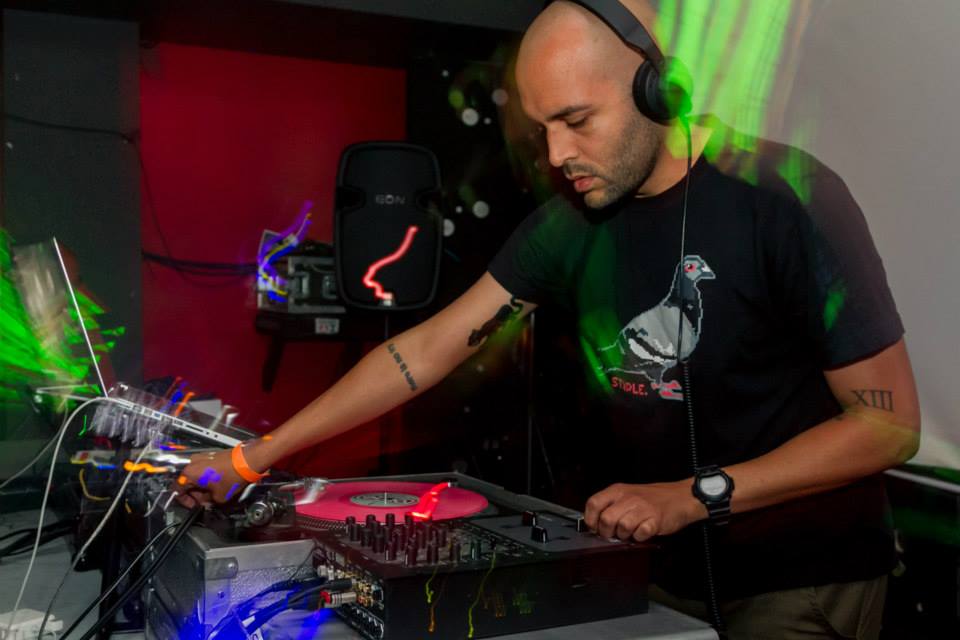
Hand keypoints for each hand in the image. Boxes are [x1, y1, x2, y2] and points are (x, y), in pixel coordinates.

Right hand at [174, 448, 247, 506]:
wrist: (247, 461)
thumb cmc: (233, 475)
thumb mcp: (218, 497)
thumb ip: (207, 502)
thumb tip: (206, 502)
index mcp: (189, 473)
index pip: (177, 490)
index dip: (185, 501)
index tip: (194, 505)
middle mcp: (192, 463)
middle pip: (186, 483)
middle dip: (194, 494)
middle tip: (204, 501)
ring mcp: (201, 457)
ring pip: (194, 476)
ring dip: (201, 486)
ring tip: (213, 492)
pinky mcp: (210, 455)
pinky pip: (202, 469)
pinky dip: (206, 477)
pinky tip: (217, 483)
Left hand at [583, 481, 703, 541]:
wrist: (680, 497)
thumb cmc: (652, 498)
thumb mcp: (627, 494)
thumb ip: (611, 505)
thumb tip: (594, 523)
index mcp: (618, 490)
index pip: (593, 503)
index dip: (590, 519)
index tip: (594, 527)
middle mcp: (629, 497)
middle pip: (606, 519)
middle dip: (606, 532)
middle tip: (613, 534)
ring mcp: (643, 508)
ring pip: (622, 527)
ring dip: (624, 536)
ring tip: (630, 533)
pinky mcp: (655, 520)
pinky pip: (640, 534)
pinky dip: (639, 538)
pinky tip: (643, 533)